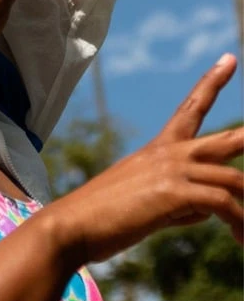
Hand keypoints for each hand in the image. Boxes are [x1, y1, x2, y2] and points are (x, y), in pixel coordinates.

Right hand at [51, 54, 242, 264]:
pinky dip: (239, 224)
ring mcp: (170, 170)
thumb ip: (179, 198)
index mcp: (158, 149)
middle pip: (224, 139)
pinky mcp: (172, 192)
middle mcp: (167, 153)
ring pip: (233, 179)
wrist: (73, 222)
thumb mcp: (145, 200)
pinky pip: (224, 203)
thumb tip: (210, 208)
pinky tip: (240, 241)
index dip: (212, 82)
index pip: (191, 108)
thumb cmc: (104, 215)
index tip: (229, 59)